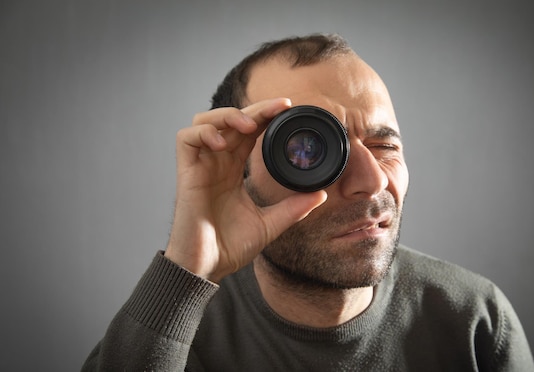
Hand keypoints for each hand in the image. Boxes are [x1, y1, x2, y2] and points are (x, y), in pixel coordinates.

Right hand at [165, 98, 327, 281]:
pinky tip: (222, 144)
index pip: (249, 132)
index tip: (288, 109)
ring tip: (249, 126)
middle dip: (255, 109)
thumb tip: (320, 195)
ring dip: (228, 116)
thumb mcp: (269, 224)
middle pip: (231, 120)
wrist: (206, 267)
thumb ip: (292, 208)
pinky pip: (186, 139)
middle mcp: (217, 163)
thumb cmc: (229, 246)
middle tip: (280, 107)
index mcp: (233, 170)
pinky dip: (204, 133)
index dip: (265, 116)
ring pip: (205, 121)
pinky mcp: (186, 173)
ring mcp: (200, 166)